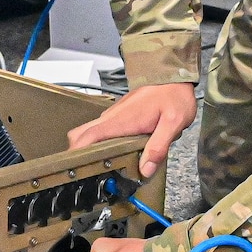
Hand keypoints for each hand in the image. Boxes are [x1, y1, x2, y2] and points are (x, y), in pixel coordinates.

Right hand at [66, 82, 196, 178]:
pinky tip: (114, 155)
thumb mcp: (172, 123)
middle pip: (79, 135)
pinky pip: (100, 131)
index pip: (87, 136)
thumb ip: (158, 147)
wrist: (175, 77)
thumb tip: (145, 170)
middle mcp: (112, 117)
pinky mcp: (118, 117)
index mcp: (121, 120)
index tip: (77, 170)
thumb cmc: (174, 96)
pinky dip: (99, 144)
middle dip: (78, 155)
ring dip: (89, 150)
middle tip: (89, 173)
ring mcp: (113, 116)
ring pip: (88, 134)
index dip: (77, 154)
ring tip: (102, 169)